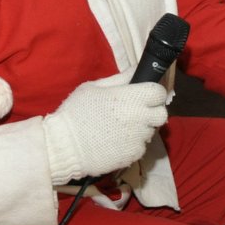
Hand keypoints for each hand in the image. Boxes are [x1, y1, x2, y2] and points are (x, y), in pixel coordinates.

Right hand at [43, 73, 169, 182]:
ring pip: (151, 131)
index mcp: (130, 98)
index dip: (153, 93)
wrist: (62, 147)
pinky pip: (141, 146)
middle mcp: (139, 118)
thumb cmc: (75, 113)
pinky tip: (115, 141)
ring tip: (119, 128)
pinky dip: (132, 143)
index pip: (159, 92)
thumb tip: (138, 69)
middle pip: (161, 114)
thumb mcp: (94, 88)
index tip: (144, 95)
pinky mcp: (134, 155)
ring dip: (141, 128)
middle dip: (152, 112)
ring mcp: (138, 138)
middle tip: (135, 112)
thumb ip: (120, 79)